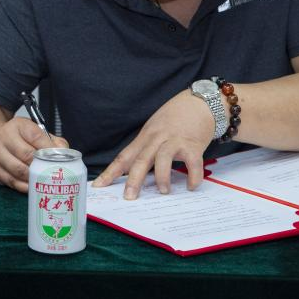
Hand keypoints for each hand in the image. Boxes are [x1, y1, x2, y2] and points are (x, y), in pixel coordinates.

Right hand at [0, 117, 68, 192]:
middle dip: (41, 164)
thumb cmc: (22, 138)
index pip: (35, 136)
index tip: (58, 156)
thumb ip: (52, 140)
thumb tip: (63, 152)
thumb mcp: (36, 132)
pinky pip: (12, 181)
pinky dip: (24, 186)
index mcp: (18, 126)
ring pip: (18, 169)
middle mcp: (5, 138)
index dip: (48, 147)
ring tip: (44, 179)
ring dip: (33, 176)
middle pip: (25, 154)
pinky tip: (33, 186)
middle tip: (52, 171)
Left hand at [92, 90, 212, 199]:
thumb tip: (136, 172)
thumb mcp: (154, 128)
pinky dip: (192, 176)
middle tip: (129, 197)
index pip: (124, 156)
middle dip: (133, 180)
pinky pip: (192, 162)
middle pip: (141, 159)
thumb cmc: (175, 117)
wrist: (199, 101)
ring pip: (163, 158)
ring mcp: (175, 140)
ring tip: (163, 191)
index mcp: (145, 136)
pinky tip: (191, 186)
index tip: (99, 186)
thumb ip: (146, 147)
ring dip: (162, 177)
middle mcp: (157, 138)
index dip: (111, 172)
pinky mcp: (193, 144)